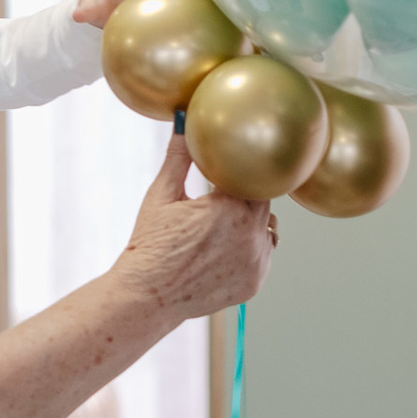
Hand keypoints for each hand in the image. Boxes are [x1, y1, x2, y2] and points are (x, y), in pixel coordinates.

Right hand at [118, 132, 272, 320]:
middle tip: (223, 195)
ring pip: (268, 228)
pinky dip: (250, 249)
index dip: (240, 172)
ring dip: (252, 221)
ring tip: (224, 224)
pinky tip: (224, 248)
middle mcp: (251, 234)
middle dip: (246, 195)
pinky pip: (263, 255)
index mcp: (230, 207)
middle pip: (264, 200)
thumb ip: (178, 157)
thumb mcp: (161, 194)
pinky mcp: (255, 282)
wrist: (149, 293)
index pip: (251, 177)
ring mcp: (257, 261)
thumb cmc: (151, 244)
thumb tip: (183, 123)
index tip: (226, 171)